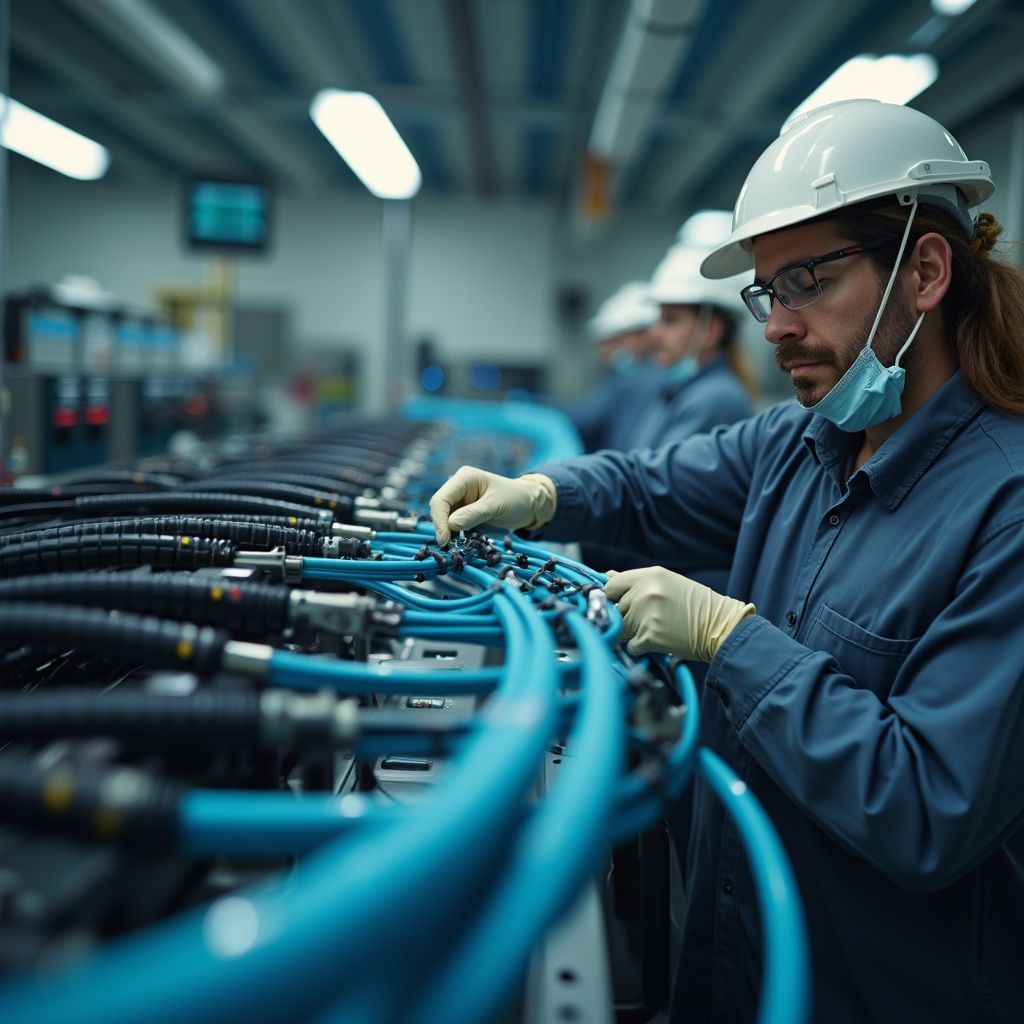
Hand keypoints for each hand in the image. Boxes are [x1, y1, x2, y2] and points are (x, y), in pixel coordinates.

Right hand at [429, 466, 556, 546]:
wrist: (527, 503)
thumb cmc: (515, 499)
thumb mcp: (496, 506)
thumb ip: (473, 514)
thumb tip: (451, 524)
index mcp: (465, 478)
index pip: (442, 499)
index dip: (440, 519)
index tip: (444, 540)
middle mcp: (458, 486)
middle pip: (439, 507)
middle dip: (441, 527)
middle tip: (448, 547)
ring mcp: (460, 498)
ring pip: (443, 517)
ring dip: (446, 532)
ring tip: (453, 546)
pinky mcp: (463, 510)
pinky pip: (452, 523)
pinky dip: (453, 533)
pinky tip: (458, 542)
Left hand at [603, 566, 754, 660]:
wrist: (721, 627)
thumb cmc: (696, 606)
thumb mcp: (667, 583)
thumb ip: (636, 582)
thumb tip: (607, 578)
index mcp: (649, 576)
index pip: (611, 586)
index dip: (610, 597)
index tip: (614, 604)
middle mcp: (644, 592)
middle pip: (615, 609)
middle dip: (624, 617)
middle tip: (644, 620)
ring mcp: (645, 614)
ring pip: (621, 628)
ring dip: (631, 633)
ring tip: (653, 630)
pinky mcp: (649, 636)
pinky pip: (630, 646)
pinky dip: (640, 648)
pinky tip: (657, 641)